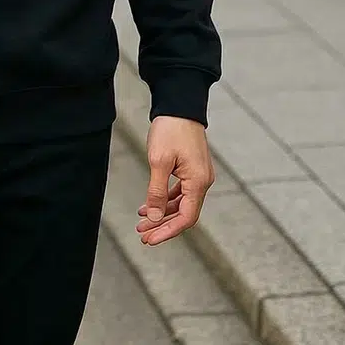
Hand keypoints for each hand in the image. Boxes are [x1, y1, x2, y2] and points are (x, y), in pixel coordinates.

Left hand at [136, 115, 214, 245]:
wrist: (179, 104)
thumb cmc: (171, 129)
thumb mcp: (159, 161)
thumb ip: (156, 191)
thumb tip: (154, 217)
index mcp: (198, 182)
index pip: (186, 218)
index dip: (167, 231)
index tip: (150, 239)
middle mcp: (203, 181)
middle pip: (183, 213)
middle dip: (162, 224)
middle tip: (142, 234)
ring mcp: (198, 175)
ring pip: (181, 203)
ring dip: (161, 213)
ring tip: (141, 220)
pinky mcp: (192, 168)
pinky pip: (180, 191)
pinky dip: (165, 199)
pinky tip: (149, 203)